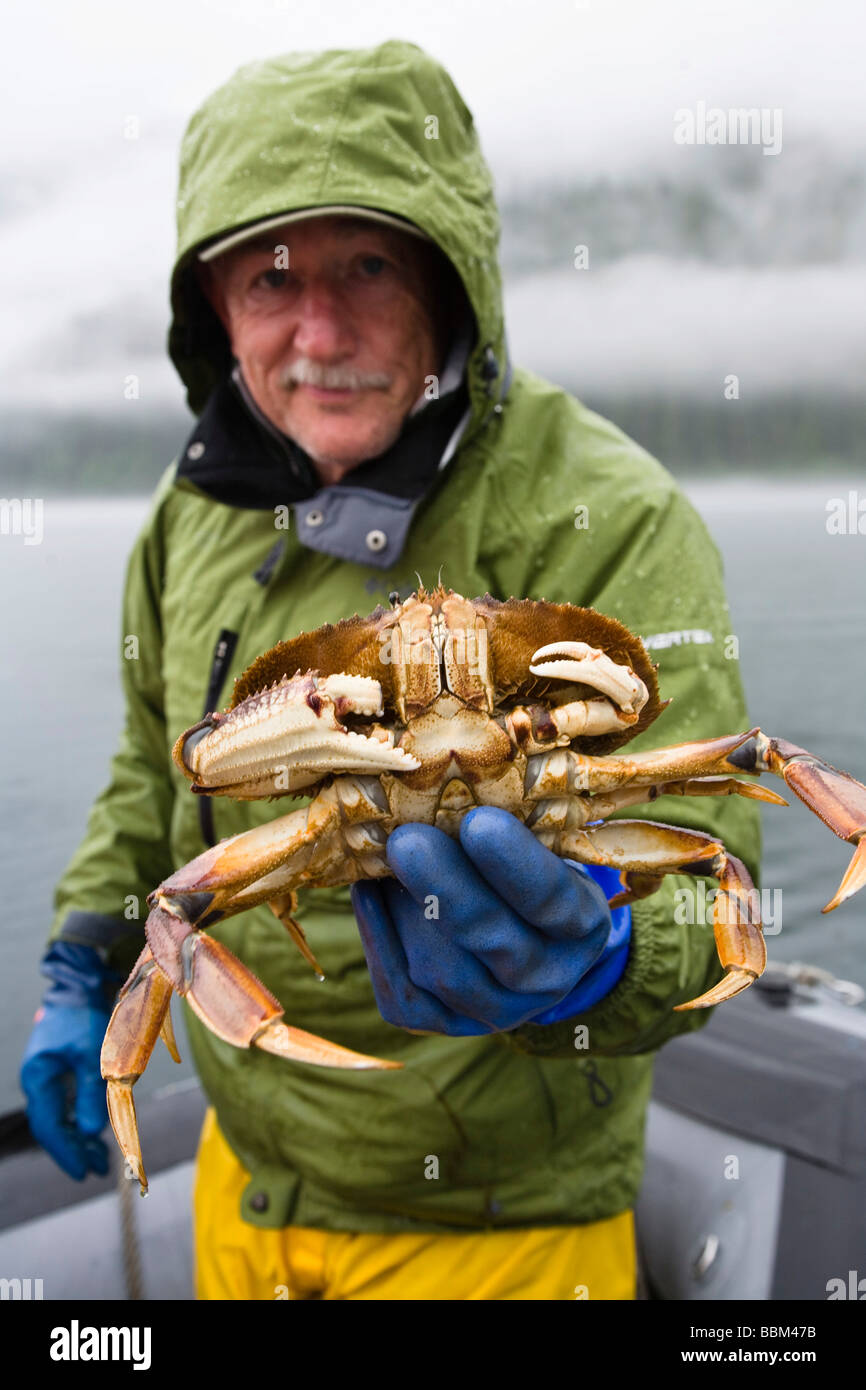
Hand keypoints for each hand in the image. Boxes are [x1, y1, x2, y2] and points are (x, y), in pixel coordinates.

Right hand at [20, 943, 118, 1179]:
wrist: (81, 983)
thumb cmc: (86, 1017)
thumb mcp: (92, 1057)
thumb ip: (92, 1094)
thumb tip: (92, 1131)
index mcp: (39, 1078)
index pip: (49, 1126)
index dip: (66, 1152)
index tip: (83, 1172)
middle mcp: (38, 1080)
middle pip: (52, 1126)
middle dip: (73, 1148)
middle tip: (96, 1169)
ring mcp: (46, 1075)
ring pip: (59, 1116)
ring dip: (78, 1136)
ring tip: (100, 1157)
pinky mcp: (58, 1069)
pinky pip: (65, 1103)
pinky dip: (79, 1118)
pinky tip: (93, 1129)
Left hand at [351, 806, 628, 1035]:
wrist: (520, 933)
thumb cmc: (527, 865)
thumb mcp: (541, 844)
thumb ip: (509, 826)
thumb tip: (444, 784)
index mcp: (582, 927)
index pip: (550, 901)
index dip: (515, 865)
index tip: (479, 821)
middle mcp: (545, 981)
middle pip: (491, 941)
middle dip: (444, 888)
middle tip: (406, 840)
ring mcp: (493, 1011)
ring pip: (440, 971)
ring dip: (405, 909)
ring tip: (384, 855)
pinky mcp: (440, 1023)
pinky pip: (401, 992)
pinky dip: (377, 936)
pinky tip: (367, 890)